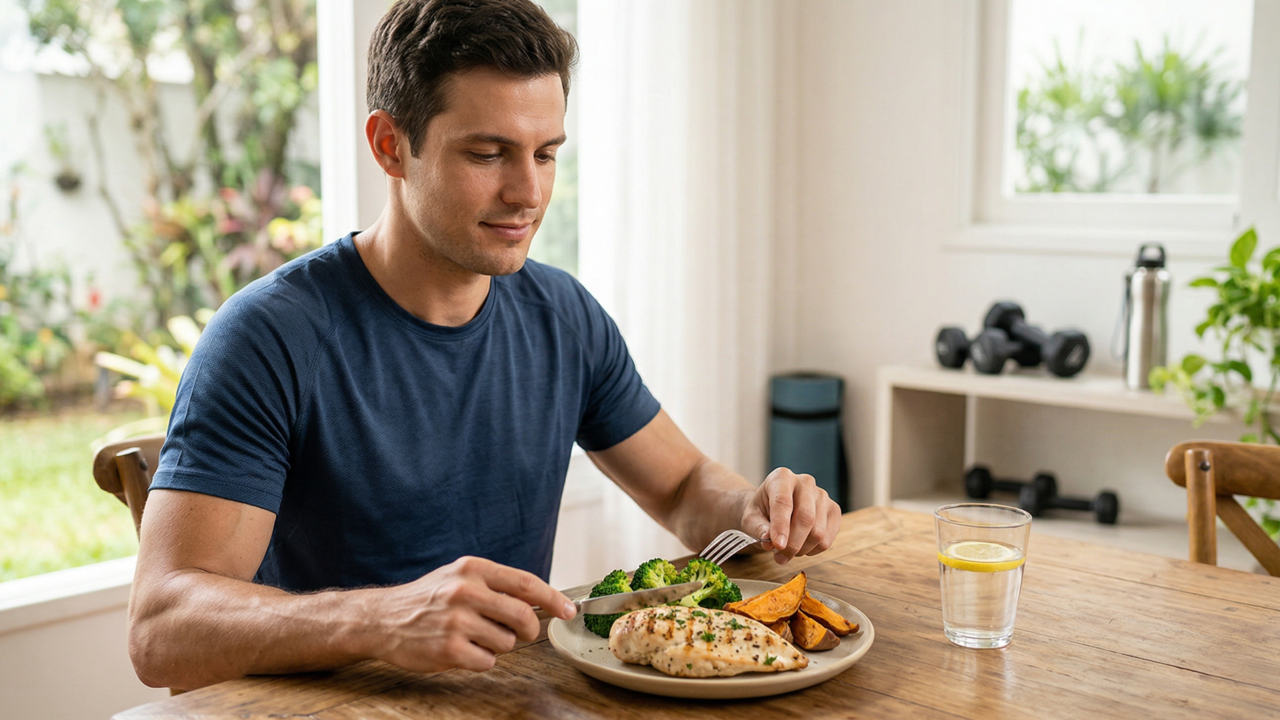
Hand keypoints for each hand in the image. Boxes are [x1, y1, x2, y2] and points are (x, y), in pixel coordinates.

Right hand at [366, 556, 574, 672]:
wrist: (382, 619)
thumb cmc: (427, 599)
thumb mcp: (459, 576)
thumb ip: (496, 584)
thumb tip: (541, 599)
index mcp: (472, 569)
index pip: (526, 583)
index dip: (554, 599)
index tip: (569, 611)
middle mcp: (466, 591)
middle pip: (524, 615)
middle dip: (527, 628)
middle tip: (516, 631)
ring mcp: (457, 621)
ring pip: (507, 642)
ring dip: (497, 645)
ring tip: (472, 636)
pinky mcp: (449, 649)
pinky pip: (487, 661)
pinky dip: (480, 660)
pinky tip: (461, 650)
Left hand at [741, 468, 841, 563]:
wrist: (774, 508)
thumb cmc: (762, 512)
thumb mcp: (751, 518)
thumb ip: (757, 528)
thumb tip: (768, 541)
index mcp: (782, 477)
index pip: (783, 502)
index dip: (781, 526)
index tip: (777, 545)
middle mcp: (805, 482)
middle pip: (806, 518)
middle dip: (792, 544)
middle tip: (780, 558)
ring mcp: (822, 495)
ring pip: (818, 532)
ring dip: (801, 550)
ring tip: (787, 551)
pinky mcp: (833, 510)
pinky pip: (827, 539)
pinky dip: (813, 550)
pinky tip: (801, 547)